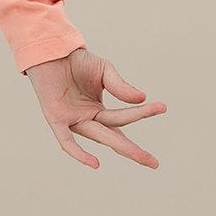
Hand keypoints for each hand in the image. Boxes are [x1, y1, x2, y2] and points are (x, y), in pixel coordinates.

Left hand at [26, 48, 165, 168]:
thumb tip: (142, 99)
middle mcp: (87, 120)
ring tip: (139, 156)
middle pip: (114, 137)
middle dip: (134, 151)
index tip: (162, 107)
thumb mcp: (105, 72)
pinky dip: (79, 152)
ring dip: (119, 145)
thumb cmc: (76, 63)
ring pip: (99, 135)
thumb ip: (121, 87)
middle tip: (154, 163)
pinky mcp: (56, 120)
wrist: (52, 52)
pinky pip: (67, 141)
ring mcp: (72, 121)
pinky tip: (95, 163)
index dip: (141, 115)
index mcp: (98, 111)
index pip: (123, 120)